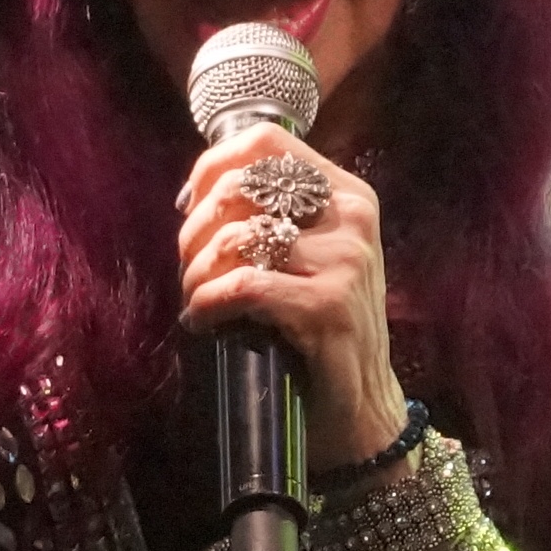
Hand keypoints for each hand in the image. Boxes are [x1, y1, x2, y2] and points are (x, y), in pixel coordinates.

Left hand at [174, 126, 403, 471]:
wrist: (362, 409)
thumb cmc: (321, 330)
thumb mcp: (307, 257)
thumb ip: (272, 216)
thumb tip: (197, 194)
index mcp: (347, 193)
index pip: (266, 142)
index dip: (212, 166)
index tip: (188, 206)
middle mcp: (352, 217)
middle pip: (242, 186)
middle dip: (196, 227)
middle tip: (188, 265)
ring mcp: (345, 260)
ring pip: (236, 239)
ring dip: (197, 271)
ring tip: (194, 297)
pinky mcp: (327, 307)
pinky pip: (243, 286)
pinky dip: (208, 302)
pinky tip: (201, 320)